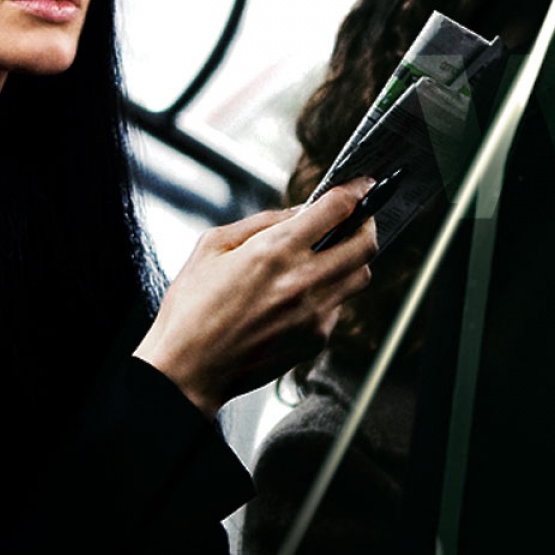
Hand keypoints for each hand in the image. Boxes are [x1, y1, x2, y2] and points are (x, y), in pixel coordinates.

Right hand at [134, 179, 377, 414]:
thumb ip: (259, 223)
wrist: (188, 369)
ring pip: (361, 277)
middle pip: (365, 244)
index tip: (360, 185)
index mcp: (274, 251)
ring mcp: (313, 314)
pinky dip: (330, 294)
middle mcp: (302, 281)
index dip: (355, 191)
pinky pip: (338, 307)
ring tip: (332, 256)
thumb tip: (297, 213)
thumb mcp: (211, 247)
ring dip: (353, 261)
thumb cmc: (191, 310)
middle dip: (366, 224)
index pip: (336, 210)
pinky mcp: (315, 340)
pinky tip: (303, 295)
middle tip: (357, 219)